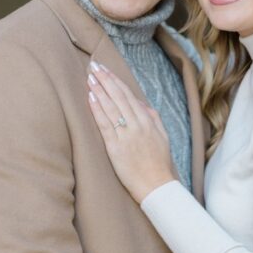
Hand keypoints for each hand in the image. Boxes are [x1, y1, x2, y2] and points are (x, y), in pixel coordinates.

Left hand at [86, 61, 176, 202]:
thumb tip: (142, 105)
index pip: (129, 95)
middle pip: (119, 96)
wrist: (157, 186)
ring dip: (99, 89)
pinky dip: (97, 109)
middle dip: (105, 79)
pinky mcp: (116, 147)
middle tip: (93, 66)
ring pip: (111, 106)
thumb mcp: (162, 137)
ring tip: (89, 77)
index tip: (105, 69)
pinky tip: (90, 97)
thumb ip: (153, 119)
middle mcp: (137, 125)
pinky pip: (105, 124)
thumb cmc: (159, 164)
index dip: (116, 81)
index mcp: (148, 121)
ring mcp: (126, 135)